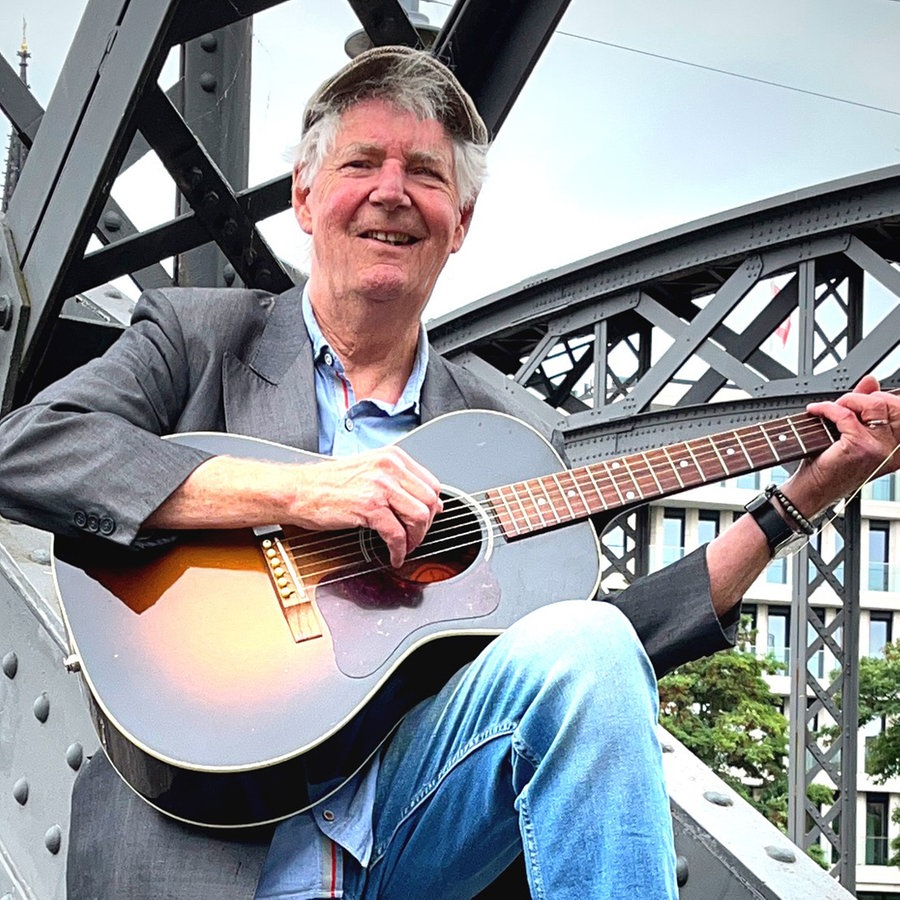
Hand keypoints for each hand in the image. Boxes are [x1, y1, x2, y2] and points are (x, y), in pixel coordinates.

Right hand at [289, 446, 442, 567]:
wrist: (298, 491)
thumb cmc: (326, 484)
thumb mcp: (367, 470)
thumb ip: (394, 480)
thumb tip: (419, 501)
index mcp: (392, 457)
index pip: (430, 483)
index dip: (433, 507)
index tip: (430, 520)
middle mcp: (389, 468)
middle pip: (429, 501)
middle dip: (427, 525)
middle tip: (416, 538)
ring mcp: (380, 486)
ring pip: (419, 517)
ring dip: (415, 539)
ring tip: (405, 548)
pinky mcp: (369, 507)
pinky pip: (397, 534)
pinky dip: (399, 550)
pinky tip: (393, 555)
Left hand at [789, 376, 899, 514]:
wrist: (814, 489)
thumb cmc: (831, 466)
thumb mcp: (854, 433)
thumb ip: (865, 407)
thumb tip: (871, 380)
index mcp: (898, 447)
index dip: (880, 398)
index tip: (861, 401)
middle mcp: (894, 449)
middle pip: (890, 404)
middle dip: (864, 397)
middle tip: (843, 405)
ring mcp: (880, 449)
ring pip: (872, 405)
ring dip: (847, 400)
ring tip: (832, 409)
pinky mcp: (860, 447)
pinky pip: (845, 414)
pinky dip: (826, 408)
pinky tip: (815, 411)